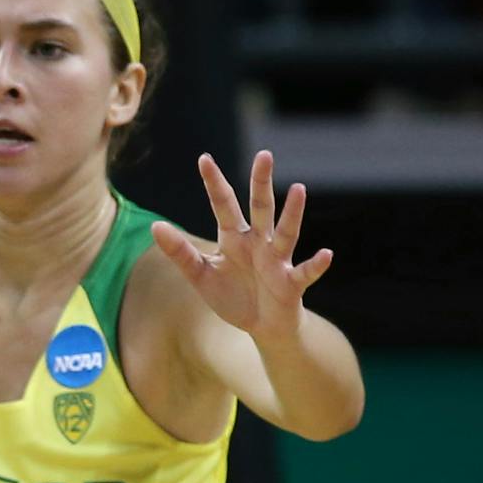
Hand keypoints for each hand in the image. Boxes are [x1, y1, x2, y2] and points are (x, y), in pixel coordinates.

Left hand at [152, 151, 334, 342]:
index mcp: (234, 239)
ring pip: (286, 232)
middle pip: (260, 208)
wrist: (261, 326)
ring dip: (293, 212)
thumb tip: (155, 226)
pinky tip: (326, 254)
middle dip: (261, 183)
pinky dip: (316, 264)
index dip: (214, 184)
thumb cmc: (232, 296)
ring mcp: (277, 261)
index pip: (223, 205)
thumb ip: (180, 252)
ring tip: (299, 189)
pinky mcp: (291, 283)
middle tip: (264, 155)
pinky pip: (306, 272)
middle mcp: (258, 243)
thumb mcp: (200, 275)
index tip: (204, 158)